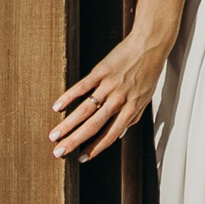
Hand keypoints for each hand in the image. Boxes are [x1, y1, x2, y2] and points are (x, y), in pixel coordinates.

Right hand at [51, 29, 171, 162]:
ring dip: (67, 124)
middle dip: (74, 141)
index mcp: (130, 109)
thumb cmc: (148, 73)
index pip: (110, 135)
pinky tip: (56, 107)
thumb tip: (119, 136)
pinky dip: (68, 97)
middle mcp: (119, 100)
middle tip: (58, 153)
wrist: (151, 44)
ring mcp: (109, 85)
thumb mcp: (145, 98)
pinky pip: (82, 86)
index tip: (80, 159)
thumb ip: (132, 117)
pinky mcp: (102, 70)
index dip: (95, 148)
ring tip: (53, 135)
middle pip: (93, 126)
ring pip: (85, 109)